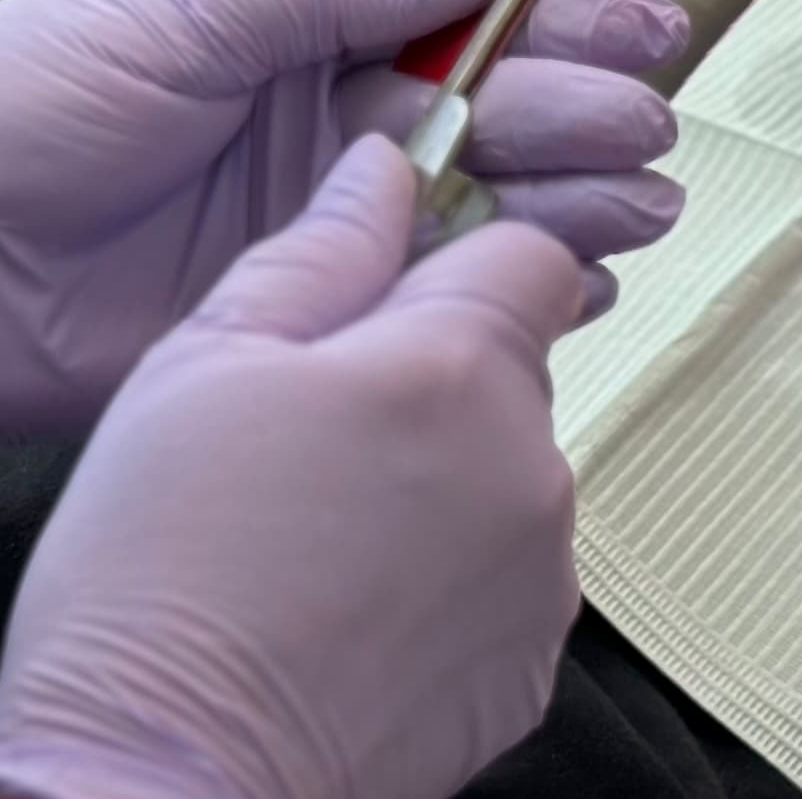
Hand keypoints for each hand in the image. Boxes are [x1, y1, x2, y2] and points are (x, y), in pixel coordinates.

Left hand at [0, 0, 687, 430]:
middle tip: (643, 134)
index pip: (472, 15)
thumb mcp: (182, 8)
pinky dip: (516, 297)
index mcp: (315, 33)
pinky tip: (578, 288)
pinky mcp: (311, 320)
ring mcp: (333, 226)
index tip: (652, 31)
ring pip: (489, 210)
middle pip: (501, 113)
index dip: (570, 18)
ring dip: (575, 205)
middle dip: (587, 118)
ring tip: (639, 213)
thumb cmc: (21, 99)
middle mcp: (342, 127)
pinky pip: (434, 308)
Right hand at [0, 138, 583, 798]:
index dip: (456, 265)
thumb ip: (316, 254)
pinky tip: (351, 614)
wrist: (154, 787)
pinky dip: (447, 580)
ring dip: (442, 483)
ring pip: (509, 474)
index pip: (528, 254)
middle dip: (434, 382)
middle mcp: (531, 460)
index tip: (380, 309)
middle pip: (515, 368)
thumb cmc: (157, 579)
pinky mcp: (532, 661)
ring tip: (319, 542)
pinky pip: (507, 577)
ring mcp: (543, 569)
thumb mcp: (199, 372)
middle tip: (313, 444)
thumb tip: (385, 167)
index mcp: (458, 367)